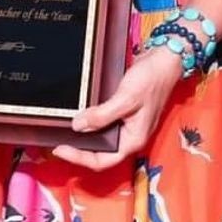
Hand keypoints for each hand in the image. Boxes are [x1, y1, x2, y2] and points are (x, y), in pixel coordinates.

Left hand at [51, 46, 182, 171]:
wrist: (165, 60)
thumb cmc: (151, 80)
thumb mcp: (126, 98)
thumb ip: (102, 115)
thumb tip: (77, 126)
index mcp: (133, 140)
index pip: (102, 161)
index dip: (79, 158)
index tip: (59, 149)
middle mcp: (129, 137)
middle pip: (100, 154)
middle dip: (79, 152)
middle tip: (57, 143)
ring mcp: (127, 126)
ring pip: (101, 140)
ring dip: (84, 139)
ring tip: (64, 133)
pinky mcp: (123, 114)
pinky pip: (104, 126)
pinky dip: (90, 124)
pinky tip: (78, 117)